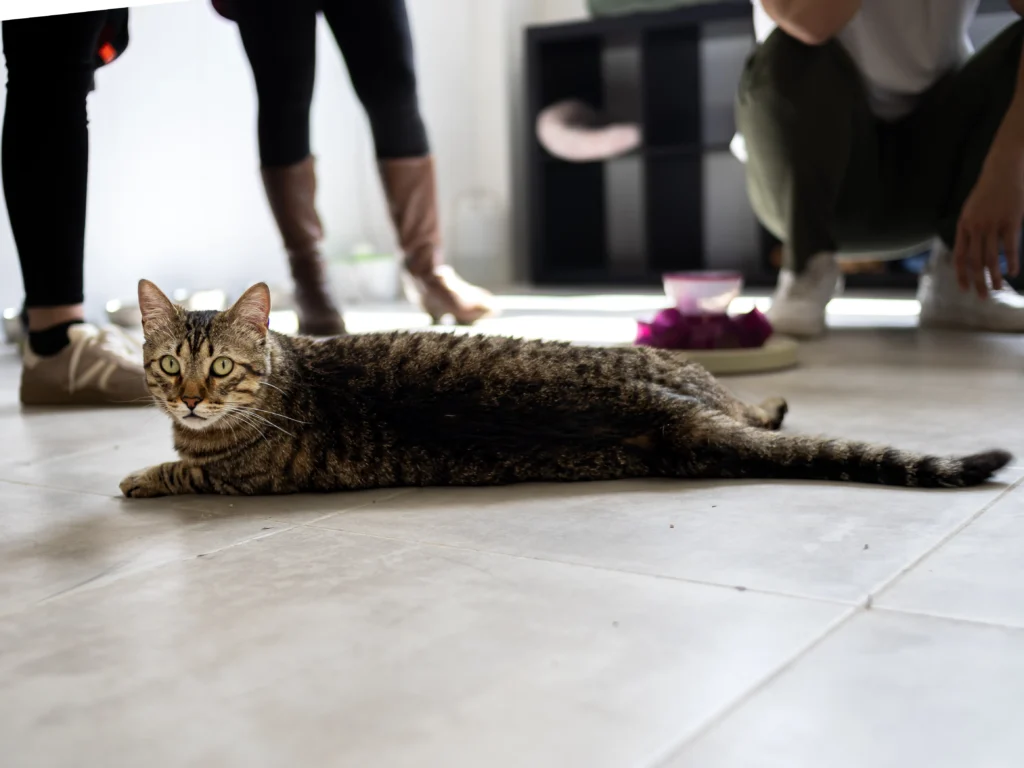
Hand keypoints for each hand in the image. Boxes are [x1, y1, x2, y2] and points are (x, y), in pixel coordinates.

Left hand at [954, 154, 1023, 296]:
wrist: (1002, 170)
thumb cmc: (987, 191)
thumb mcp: (971, 210)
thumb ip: (969, 230)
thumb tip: (969, 252)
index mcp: (963, 226)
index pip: (959, 257)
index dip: (961, 275)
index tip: (964, 289)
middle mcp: (976, 227)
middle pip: (975, 261)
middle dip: (978, 282)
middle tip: (982, 297)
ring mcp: (993, 224)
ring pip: (992, 257)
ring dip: (994, 276)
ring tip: (997, 288)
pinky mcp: (1011, 221)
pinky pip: (1010, 246)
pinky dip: (1012, 261)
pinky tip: (1013, 272)